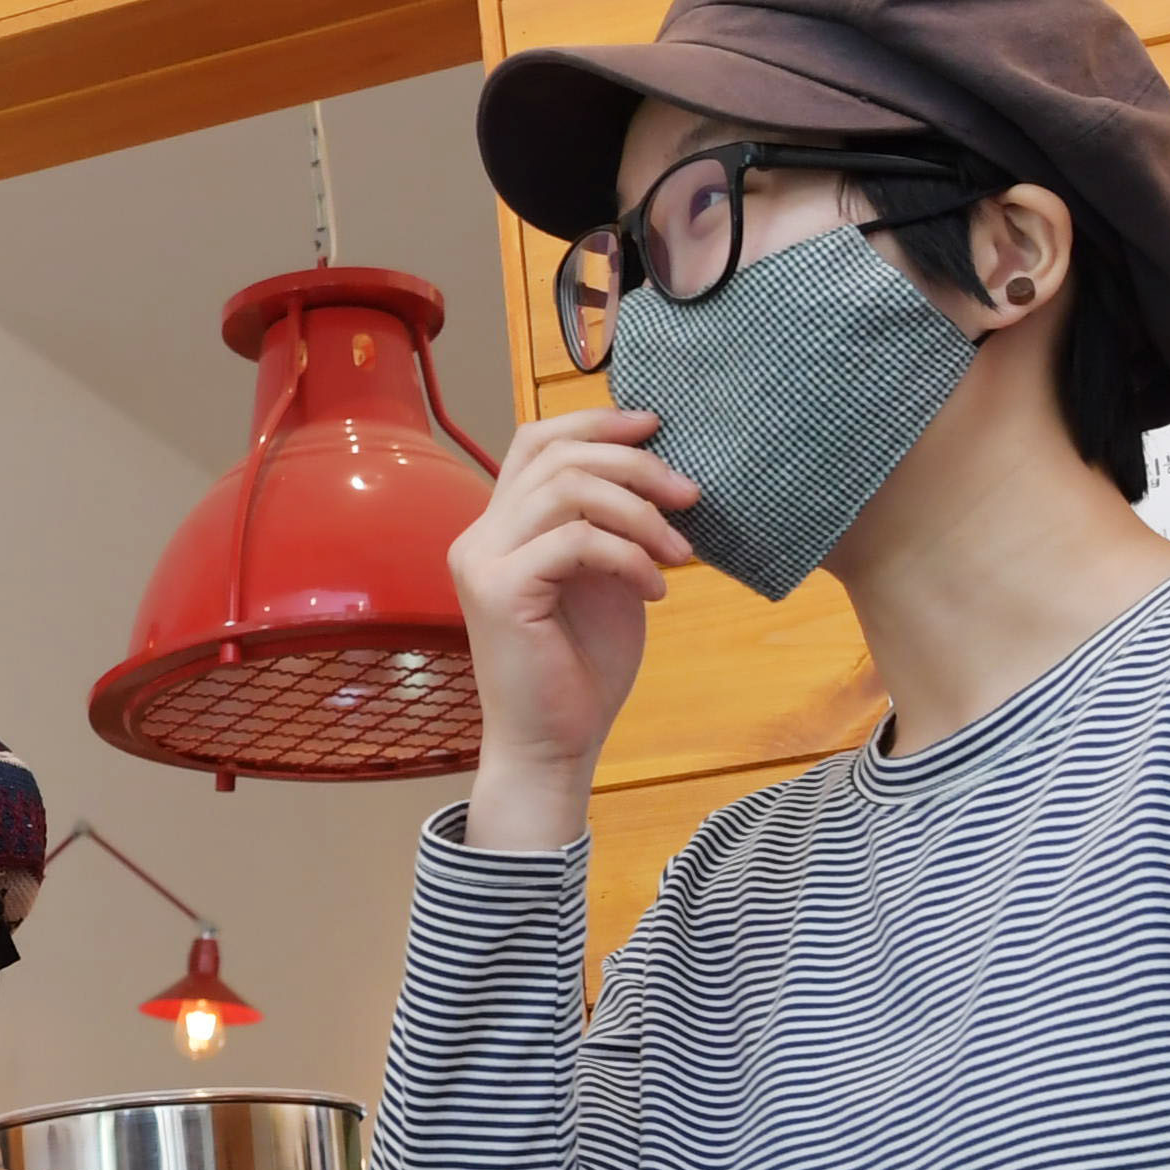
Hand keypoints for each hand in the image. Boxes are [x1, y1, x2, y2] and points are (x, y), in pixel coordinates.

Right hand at [447, 407, 699, 850]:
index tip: (656, 426)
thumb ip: (610, 527)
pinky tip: (655, 591)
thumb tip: (659, 471)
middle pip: (558, 456)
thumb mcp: (605, 580)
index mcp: (499, 528)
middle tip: (690, 495)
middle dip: (635, 464)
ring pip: (569, 489)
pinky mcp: (501, 591)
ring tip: (681, 552)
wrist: (552, 749)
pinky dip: (629, 557)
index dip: (595, 421)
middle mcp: (479, 536)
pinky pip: (577, 541)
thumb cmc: (580, 672)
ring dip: (641, 512)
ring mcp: (483, 561)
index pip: (535, 442)